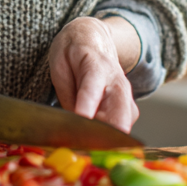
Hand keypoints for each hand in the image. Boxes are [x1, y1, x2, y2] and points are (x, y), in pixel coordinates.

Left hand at [48, 17, 139, 132]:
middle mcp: (117, 82)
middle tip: (84, 148)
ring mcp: (126, 95)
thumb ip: (66, 95)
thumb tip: (73, 124)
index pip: (92, 89)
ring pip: (124, 124)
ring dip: (106, 138)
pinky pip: (123, 126)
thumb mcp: (58, 64)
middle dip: (104, 135)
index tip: (80, 123)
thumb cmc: (72, 50)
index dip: (86, 108)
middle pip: (120, 115)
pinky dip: (109, 135)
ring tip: (85, 141)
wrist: (94, 37)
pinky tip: (94, 134)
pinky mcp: (128, 106)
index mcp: (96, 66)